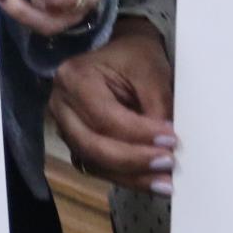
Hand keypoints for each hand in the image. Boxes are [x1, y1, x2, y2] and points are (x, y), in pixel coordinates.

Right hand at [50, 19, 176, 194]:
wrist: (120, 50)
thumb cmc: (133, 54)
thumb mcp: (150, 69)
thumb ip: (157, 104)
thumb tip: (167, 144)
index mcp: (75, 78)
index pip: (105, 116)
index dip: (138, 133)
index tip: (171, 140)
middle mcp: (61, 106)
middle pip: (92, 145)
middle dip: (133, 160)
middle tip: (168, 164)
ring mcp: (66, 128)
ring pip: (93, 163)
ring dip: (131, 177)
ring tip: (164, 182)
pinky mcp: (77, 144)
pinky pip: (98, 168)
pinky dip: (125, 177)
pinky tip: (150, 181)